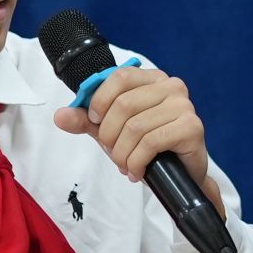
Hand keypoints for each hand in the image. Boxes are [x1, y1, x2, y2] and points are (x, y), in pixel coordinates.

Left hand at [52, 66, 224, 212]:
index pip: (120, 76)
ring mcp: (184, 106)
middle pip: (124, 104)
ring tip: (125, 165)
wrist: (180, 176)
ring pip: (135, 127)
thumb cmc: (148, 148)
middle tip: (113, 152)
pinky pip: (151, 143)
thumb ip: (86, 121)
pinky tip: (137, 171)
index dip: (100, 100)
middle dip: (110, 135)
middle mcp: (172, 87)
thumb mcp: (112, 131)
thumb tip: (60, 116)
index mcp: (153, 79)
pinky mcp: (192, 128)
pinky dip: (137, 162)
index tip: (95, 123)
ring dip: (122, 154)